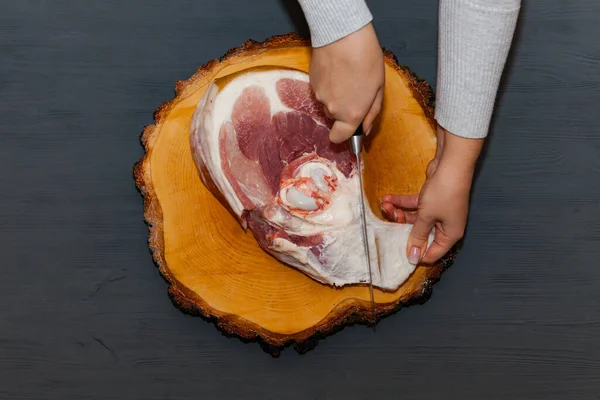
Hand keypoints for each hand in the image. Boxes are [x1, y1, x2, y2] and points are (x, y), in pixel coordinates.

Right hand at [309, 23, 384, 142]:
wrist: (342, 34)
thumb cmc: (365, 58)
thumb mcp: (378, 88)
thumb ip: (372, 113)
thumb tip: (365, 130)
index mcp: (350, 114)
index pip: (339, 138)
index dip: (344, 135)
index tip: (349, 130)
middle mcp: (332, 109)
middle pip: (335, 118)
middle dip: (344, 109)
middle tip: (355, 89)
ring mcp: (319, 96)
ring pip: (327, 103)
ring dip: (335, 95)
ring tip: (346, 75)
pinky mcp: (311, 83)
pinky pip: (320, 90)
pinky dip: (328, 84)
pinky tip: (336, 69)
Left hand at [380, 125, 483, 264]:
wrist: (450, 164)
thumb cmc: (442, 194)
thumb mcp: (427, 217)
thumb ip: (417, 236)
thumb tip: (414, 258)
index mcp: (449, 235)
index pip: (433, 253)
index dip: (416, 254)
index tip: (399, 253)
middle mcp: (445, 225)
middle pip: (420, 234)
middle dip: (402, 228)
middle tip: (387, 221)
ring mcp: (438, 211)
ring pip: (414, 218)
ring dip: (398, 212)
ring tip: (384, 205)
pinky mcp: (431, 199)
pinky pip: (414, 205)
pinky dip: (402, 202)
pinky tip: (387, 197)